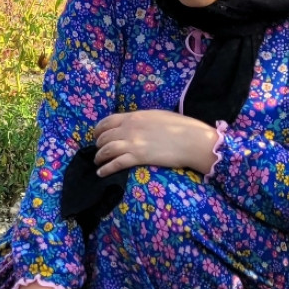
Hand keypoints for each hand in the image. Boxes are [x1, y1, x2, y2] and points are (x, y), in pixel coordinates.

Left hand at [92, 109, 218, 177]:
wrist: (191, 140)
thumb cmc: (181, 127)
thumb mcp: (158, 116)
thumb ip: (143, 119)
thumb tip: (138, 123)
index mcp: (135, 117)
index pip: (108, 121)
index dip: (99, 129)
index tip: (96, 135)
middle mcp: (129, 128)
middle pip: (105, 136)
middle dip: (99, 144)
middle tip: (98, 150)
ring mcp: (132, 143)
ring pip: (106, 149)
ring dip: (99, 156)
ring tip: (98, 162)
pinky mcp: (138, 157)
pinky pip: (116, 163)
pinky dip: (106, 168)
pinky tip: (101, 173)